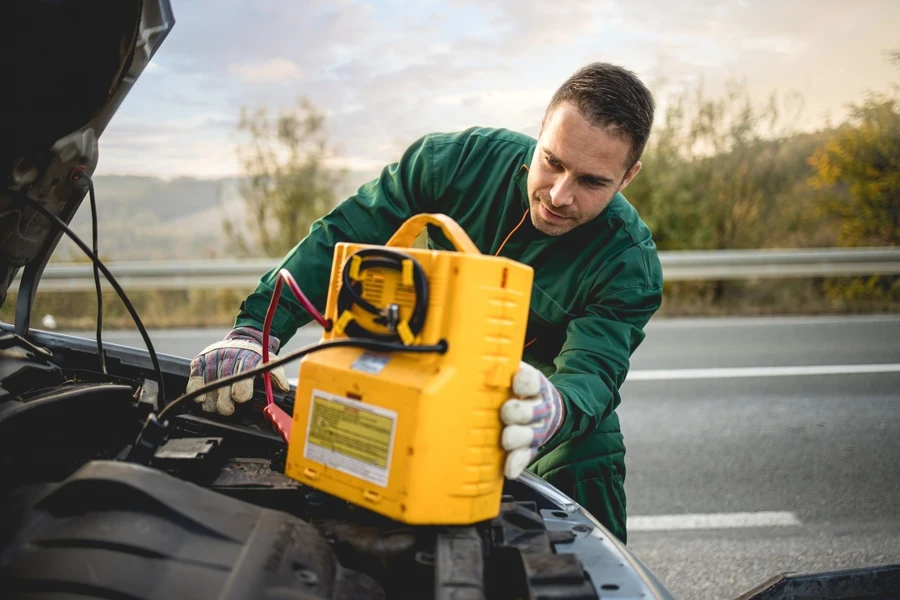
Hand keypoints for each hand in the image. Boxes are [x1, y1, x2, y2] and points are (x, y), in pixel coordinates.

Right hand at [186, 326, 289, 415]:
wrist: (244, 340)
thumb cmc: (257, 357)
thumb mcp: (271, 362)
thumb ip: (277, 375)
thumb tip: (284, 388)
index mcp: (248, 356)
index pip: (242, 373)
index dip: (241, 389)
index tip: (240, 399)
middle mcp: (229, 355)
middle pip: (223, 382)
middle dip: (225, 401)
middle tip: (228, 410)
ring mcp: (213, 357)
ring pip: (209, 383)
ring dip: (211, 400)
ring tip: (216, 407)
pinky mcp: (200, 360)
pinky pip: (195, 377)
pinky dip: (195, 389)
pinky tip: (200, 399)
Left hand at [500, 361, 564, 478]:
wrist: (546, 409)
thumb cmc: (519, 391)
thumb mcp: (514, 374)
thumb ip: (499, 370)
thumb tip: (470, 361)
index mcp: (533, 386)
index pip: (532, 381)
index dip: (525, 383)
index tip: (516, 384)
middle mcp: (538, 407)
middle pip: (530, 411)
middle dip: (518, 412)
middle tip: (506, 413)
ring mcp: (536, 429)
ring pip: (529, 435)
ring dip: (517, 437)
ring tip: (507, 440)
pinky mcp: (531, 448)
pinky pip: (525, 457)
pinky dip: (517, 463)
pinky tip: (509, 469)